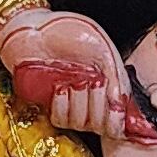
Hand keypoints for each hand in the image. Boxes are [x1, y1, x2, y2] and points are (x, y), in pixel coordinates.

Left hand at [0, 3, 146, 139]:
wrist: (36, 31)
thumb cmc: (69, 33)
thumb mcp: (103, 51)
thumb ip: (117, 78)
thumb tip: (120, 103)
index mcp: (110, 86)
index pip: (118, 120)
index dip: (117, 119)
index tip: (114, 110)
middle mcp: (92, 98)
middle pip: (101, 125)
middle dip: (98, 105)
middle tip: (95, 83)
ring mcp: (72, 103)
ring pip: (81, 124)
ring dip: (79, 104)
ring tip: (76, 82)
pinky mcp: (52, 105)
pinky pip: (60, 120)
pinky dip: (61, 106)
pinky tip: (60, 89)